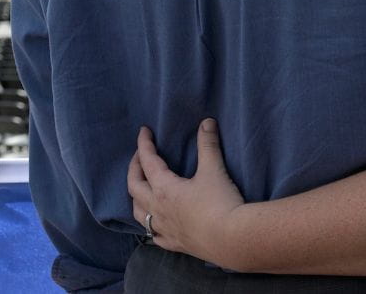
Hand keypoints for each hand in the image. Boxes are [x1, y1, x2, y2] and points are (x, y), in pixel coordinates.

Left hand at [128, 119, 244, 263]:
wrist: (231, 239)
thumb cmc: (220, 203)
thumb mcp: (214, 170)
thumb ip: (208, 145)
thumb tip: (206, 122)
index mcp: (164, 189)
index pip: (148, 162)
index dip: (144, 145)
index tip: (143, 132)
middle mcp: (158, 209)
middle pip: (135, 187)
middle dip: (134, 168)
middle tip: (139, 157)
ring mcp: (164, 229)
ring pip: (138, 213)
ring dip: (136, 197)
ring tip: (141, 189)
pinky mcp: (174, 244)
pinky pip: (153, 235)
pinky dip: (150, 226)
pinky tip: (154, 225)